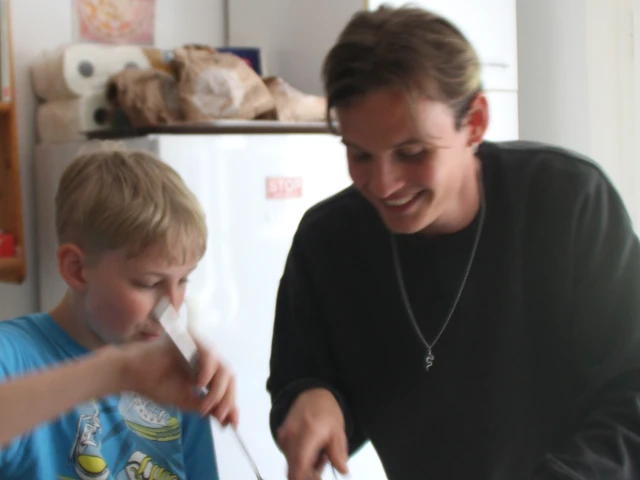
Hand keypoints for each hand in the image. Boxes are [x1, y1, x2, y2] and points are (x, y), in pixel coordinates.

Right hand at [114, 336, 238, 425]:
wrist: (132, 374)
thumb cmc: (156, 385)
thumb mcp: (185, 400)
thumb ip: (205, 406)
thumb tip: (225, 419)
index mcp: (207, 369)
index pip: (226, 384)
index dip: (230, 402)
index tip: (233, 423)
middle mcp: (207, 357)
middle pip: (228, 377)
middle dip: (227, 399)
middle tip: (220, 417)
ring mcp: (201, 346)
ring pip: (222, 368)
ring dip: (217, 390)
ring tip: (205, 405)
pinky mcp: (193, 339)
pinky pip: (209, 355)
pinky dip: (208, 372)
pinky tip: (199, 385)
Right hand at [277, 388, 348, 479]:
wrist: (312, 395)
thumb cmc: (326, 411)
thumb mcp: (338, 431)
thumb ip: (338, 452)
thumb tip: (342, 469)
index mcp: (309, 432)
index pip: (300, 462)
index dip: (304, 477)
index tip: (315, 478)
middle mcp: (292, 435)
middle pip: (294, 468)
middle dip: (308, 474)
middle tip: (323, 465)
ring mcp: (284, 437)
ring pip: (292, 464)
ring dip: (305, 467)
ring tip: (320, 454)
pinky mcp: (281, 439)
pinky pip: (289, 457)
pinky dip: (300, 460)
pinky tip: (311, 451)